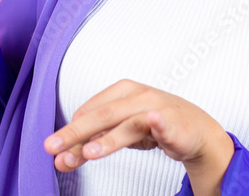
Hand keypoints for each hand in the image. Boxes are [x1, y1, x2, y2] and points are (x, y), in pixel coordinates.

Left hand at [43, 79, 233, 183]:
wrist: (195, 130)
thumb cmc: (156, 125)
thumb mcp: (121, 132)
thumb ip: (95, 141)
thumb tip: (63, 157)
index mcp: (121, 91)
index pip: (89, 112)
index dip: (70, 133)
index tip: (54, 151)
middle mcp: (136, 96)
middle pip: (101, 115)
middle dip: (75, 133)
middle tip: (54, 147)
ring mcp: (155, 107)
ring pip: (126, 123)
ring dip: (107, 138)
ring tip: (88, 152)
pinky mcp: (172, 122)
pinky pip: (161, 124)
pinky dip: (156, 123)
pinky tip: (152, 123)